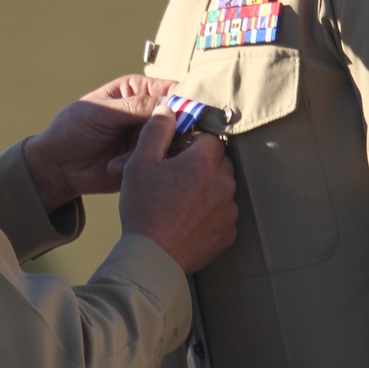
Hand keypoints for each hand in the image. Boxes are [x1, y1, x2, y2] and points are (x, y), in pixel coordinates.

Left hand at [24, 75, 175, 214]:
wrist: (58, 166)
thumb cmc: (74, 129)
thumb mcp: (103, 112)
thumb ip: (137, 107)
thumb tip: (171, 104)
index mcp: (138, 91)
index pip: (170, 90)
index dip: (182, 101)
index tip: (183, 115)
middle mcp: (148, 113)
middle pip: (178, 118)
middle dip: (172, 130)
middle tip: (157, 140)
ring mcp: (149, 138)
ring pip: (171, 142)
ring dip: (153, 150)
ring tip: (121, 157)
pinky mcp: (146, 161)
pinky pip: (159, 163)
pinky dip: (145, 166)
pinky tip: (119, 167)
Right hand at [118, 106, 237, 273]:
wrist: (152, 257)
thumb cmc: (144, 209)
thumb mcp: (140, 163)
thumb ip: (156, 131)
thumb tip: (168, 110)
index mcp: (204, 163)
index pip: (210, 138)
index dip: (192, 142)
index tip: (175, 153)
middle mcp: (224, 184)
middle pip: (220, 162)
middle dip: (202, 164)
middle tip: (176, 175)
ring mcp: (228, 211)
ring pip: (223, 188)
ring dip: (207, 188)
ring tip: (180, 200)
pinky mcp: (228, 234)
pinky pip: (223, 214)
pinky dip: (210, 213)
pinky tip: (187, 219)